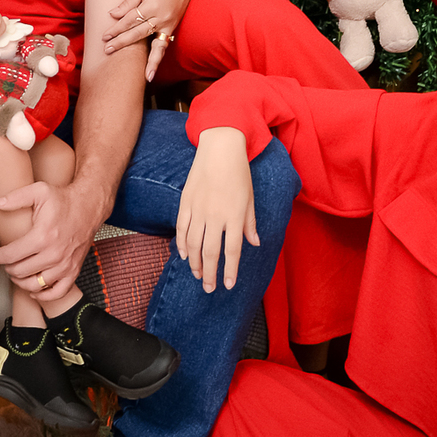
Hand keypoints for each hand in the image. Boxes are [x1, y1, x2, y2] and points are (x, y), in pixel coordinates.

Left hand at [0, 178, 102, 297]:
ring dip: (20, 282)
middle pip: (20, 272)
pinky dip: (43, 295)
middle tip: (4, 262)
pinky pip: (57, 292)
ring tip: (15, 273)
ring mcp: (64, 265)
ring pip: (35, 285)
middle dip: (7, 268)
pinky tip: (34, 289)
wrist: (89, 207)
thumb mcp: (40, 191)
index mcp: (42, 237)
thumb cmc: (63, 199)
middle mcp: (53, 254)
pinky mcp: (73, 270)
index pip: (10, 255)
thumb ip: (17, 197)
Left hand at [104, 0, 198, 79]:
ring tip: (143, 76)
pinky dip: (158, 58)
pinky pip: (164, 45)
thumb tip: (113, 15)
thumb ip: (128, 3)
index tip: (105, 36)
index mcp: (152, 5)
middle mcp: (161, 17)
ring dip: (148, 61)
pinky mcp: (173, 28)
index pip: (130, 20)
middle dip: (122, 43)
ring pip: (156, 45)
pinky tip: (152, 70)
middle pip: (138, 33)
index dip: (116, 28)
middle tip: (107, 50)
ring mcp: (169, 24)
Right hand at [175, 127, 257, 291]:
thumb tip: (255, 243)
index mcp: (235, 216)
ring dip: (194, 263)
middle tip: (208, 288)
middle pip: (210, 252)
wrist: (220, 148)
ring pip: (193, 244)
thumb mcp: (250, 198)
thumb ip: (250, 223)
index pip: (232, 250)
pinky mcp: (186, 202)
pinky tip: (183, 255)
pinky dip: (182, 244)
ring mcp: (199, 209)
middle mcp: (216, 215)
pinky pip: (182, 228)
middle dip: (209, 273)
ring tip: (197, 274)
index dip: (230, 270)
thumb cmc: (239, 173)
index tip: (228, 285)